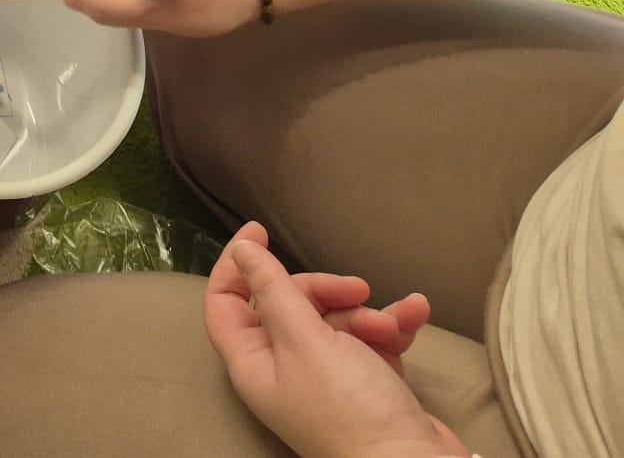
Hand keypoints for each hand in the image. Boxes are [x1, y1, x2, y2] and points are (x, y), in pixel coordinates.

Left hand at [205, 224, 464, 457]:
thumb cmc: (350, 408)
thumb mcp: (306, 340)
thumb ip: (273, 290)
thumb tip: (241, 251)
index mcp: (253, 361)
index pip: (225, 302)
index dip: (237, 265)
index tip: (259, 232)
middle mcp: (284, 368)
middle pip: (288, 304)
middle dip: (325, 291)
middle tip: (357, 290)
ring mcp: (326, 377)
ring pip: (335, 320)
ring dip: (367, 314)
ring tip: (390, 327)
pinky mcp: (365, 382)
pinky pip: (370, 339)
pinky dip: (391, 326)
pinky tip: (415, 316)